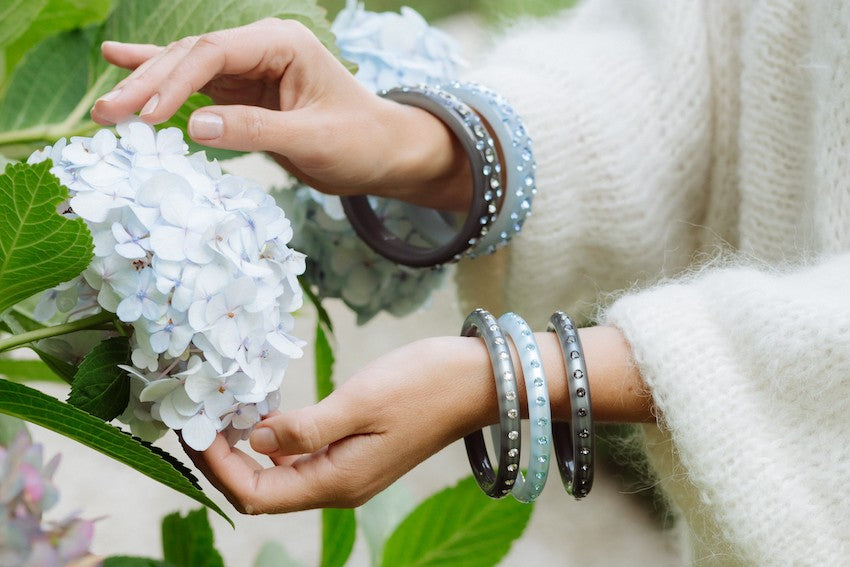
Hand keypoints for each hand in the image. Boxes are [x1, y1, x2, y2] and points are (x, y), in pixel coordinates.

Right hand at [91, 19, 469, 208]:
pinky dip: (163, 81)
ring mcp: (251, 68)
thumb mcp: (314, 140)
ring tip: (106, 106)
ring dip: (147, 88)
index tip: (145, 116)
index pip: (214, 54)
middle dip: (148, 85)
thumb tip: (194, 126)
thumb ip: (256, 131)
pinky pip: (197, 86)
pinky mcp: (245, 92)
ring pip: (187, 72)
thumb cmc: (360, 142)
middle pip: (192, 59)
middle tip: (106, 114)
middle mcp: (262, 48)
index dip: (174, 83)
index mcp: (282, 44)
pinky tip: (123, 62)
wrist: (383, 152)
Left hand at [182, 326, 650, 514]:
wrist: (480, 380)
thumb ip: (304, 427)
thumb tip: (255, 440)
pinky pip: (302, 458)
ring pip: (279, 475)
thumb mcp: (361, 400)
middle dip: (223, 461)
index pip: (256, 494)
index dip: (217, 466)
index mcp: (337, 481)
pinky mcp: (357, 451)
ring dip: (245, 451)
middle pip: (263, 490)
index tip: (193, 427)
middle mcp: (339, 486)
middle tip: (197, 418)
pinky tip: (264, 415)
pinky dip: (274, 441)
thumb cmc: (426, 385)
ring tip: (220, 414)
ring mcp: (349, 471)